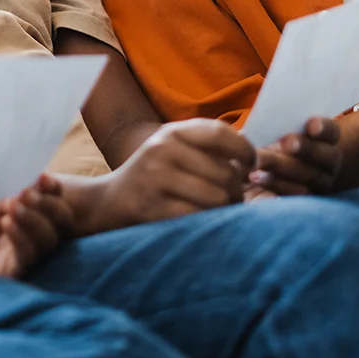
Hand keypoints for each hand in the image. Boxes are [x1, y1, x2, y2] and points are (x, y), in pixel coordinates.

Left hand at [0, 175, 72, 276]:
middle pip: (56, 221)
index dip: (50, 189)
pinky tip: (7, 223)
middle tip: (29, 193)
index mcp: (11, 207)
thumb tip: (28, 181)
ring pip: (47, 239)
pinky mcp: (6, 271)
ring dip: (35, 219)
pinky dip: (22, 238)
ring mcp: (14, 251)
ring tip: (14, 205)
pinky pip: (27, 256)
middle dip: (48, 205)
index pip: (45, 198)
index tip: (44, 177)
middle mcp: (19, 229)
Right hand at [84, 118, 253, 232]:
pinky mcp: (152, 208)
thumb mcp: (172, 150)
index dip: (244, 150)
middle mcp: (162, 150)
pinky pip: (198, 218)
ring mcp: (156, 179)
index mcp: (171, 133)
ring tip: (217, 212)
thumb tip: (252, 153)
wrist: (106, 203)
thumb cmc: (151, 177)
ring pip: (216, 198)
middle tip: (231, 199)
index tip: (251, 164)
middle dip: (236, 191)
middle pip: (225, 172)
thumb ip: (207, 147)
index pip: (220, 133)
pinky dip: (206, 224)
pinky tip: (200, 223)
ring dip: (224, 211)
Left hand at [248, 117, 341, 195]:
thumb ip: (279, 121)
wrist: (257, 169)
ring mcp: (319, 184)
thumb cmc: (268, 140)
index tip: (311, 125)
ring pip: (309, 177)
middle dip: (306, 149)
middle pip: (326, 157)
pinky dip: (274, 185)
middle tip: (287, 143)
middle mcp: (328, 164)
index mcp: (326, 140)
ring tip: (259, 160)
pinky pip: (293, 196)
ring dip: (283, 167)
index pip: (332, 132)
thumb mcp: (274, 128)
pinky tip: (256, 177)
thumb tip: (273, 109)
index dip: (324, 128)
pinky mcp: (302, 201)